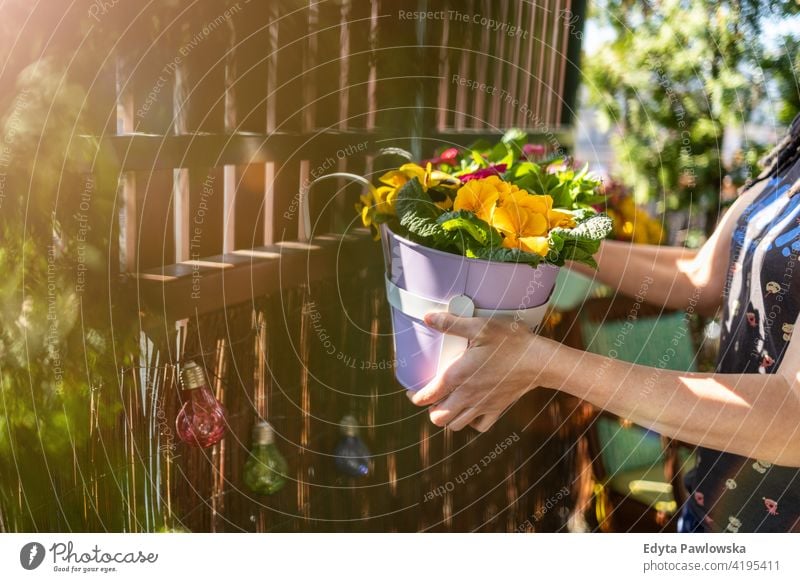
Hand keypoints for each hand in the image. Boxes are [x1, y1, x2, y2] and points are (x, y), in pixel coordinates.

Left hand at [407, 312, 556, 431]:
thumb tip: (427, 317)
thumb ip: (451, 323)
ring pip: (456, 425)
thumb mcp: (480, 326)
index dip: (416, 397)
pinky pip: (479, 425)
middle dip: (431, 411)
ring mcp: (483, 405)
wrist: (540, 361)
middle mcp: (468, 396)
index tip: (412, 393)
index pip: (428, 396)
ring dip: (449, 417)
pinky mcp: (498, 409)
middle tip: (432, 398)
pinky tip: (471, 409)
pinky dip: (471, 421)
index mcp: (458, 376)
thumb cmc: (510, 341)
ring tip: (449, 403)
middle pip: (439, 418)